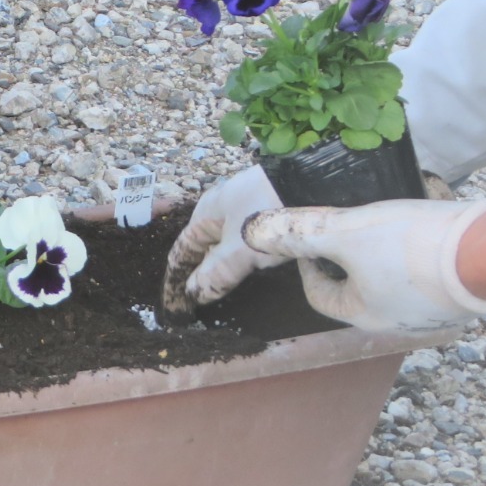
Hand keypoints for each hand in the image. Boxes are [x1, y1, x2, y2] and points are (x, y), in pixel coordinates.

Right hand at [162, 165, 284, 313]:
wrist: (311, 182)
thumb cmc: (267, 213)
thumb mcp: (240, 249)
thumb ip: (217, 273)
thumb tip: (192, 294)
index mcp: (205, 213)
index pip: (181, 250)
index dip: (175, 277)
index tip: (174, 303)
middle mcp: (221, 210)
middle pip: (202, 247)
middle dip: (197, 273)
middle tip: (196, 302)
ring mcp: (246, 210)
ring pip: (226, 245)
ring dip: (220, 267)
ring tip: (221, 292)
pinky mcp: (269, 214)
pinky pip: (246, 243)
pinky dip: (242, 260)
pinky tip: (250, 271)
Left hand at [242, 198, 485, 331]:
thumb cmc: (413, 247)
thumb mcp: (345, 232)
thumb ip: (300, 231)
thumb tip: (254, 233)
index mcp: (365, 315)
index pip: (320, 295)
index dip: (307, 263)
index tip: (312, 235)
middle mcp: (400, 323)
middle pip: (357, 288)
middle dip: (347, 255)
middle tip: (348, 224)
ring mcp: (435, 312)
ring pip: (393, 280)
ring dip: (382, 251)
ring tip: (382, 221)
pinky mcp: (462, 294)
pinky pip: (426, 272)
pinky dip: (416, 251)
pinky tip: (420, 225)